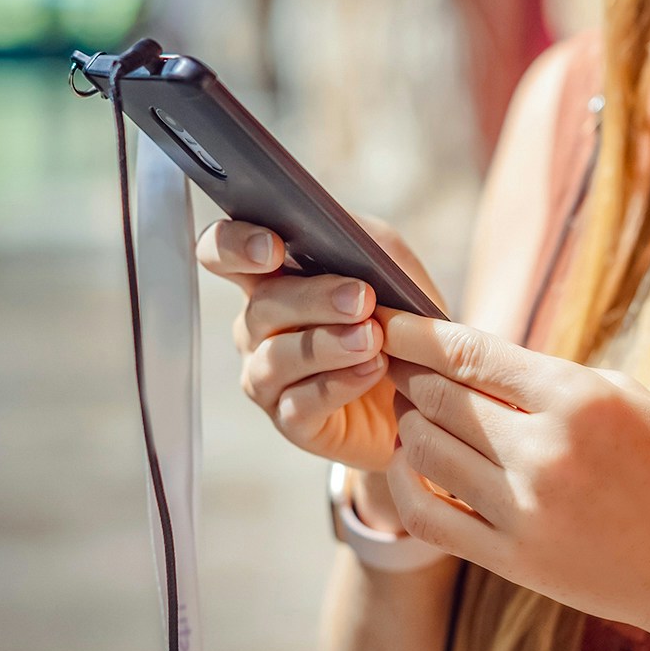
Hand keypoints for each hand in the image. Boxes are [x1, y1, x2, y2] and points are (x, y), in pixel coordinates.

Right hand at [196, 217, 445, 473]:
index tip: (271, 249)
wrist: (427, 385)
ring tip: (371, 338)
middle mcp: (256, 326)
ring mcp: (267, 376)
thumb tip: (336, 230)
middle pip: (260, 306)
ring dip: (326, 344)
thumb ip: (361, 239)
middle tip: (359, 298)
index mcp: (269, 277)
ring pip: (276, 358)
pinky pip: (300, 402)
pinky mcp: (291, 420)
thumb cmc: (397, 314)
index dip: (234, 246)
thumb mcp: (389, 263)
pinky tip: (372, 369)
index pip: (222, 251)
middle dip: (311, 299)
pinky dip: (339, 384)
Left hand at [377, 307, 649, 643]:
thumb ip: (547, 378)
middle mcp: (546, 452)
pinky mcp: (513, 560)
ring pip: (425, 450)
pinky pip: (427, 514)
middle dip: (410, 373)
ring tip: (414, 410)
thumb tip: (469, 358)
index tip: (389, 319)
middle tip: (395, 361)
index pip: (471, 354)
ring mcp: (526, 511)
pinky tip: (409, 463)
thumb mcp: (626, 398)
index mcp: (579, 399)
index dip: (417, 334)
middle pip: (439, 398)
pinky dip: (404, 482)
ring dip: (410, 423)